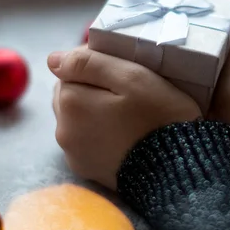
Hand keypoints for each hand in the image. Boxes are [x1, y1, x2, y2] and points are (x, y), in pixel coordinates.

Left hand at [49, 47, 201, 189]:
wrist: (176, 169)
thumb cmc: (159, 117)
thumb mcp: (132, 77)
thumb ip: (90, 63)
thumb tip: (53, 59)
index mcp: (71, 102)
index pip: (70, 68)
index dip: (96, 64)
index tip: (123, 68)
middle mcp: (63, 129)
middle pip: (70, 94)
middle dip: (91, 87)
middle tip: (126, 91)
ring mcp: (72, 153)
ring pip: (76, 118)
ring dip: (93, 110)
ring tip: (126, 114)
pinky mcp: (85, 170)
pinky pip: (85, 140)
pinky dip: (98, 133)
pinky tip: (122, 134)